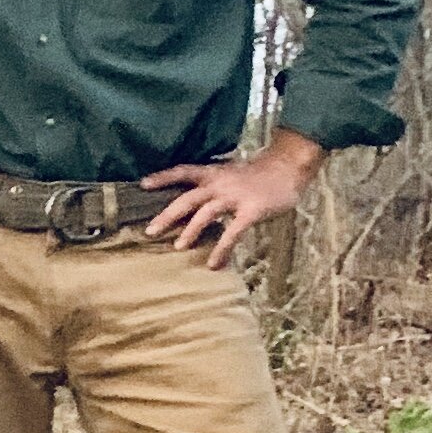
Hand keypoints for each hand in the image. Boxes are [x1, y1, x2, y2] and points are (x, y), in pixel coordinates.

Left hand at [142, 135, 322, 269]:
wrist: (289, 167)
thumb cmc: (258, 175)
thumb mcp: (230, 174)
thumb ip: (211, 187)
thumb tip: (191, 206)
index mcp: (214, 173)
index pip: (183, 171)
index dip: (163, 177)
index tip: (142, 185)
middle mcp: (220, 184)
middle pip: (188, 198)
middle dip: (168, 215)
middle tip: (150, 232)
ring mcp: (236, 196)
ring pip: (206, 213)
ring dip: (191, 231)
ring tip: (178, 247)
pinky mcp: (251, 210)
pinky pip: (233, 232)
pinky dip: (222, 249)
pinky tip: (213, 264)